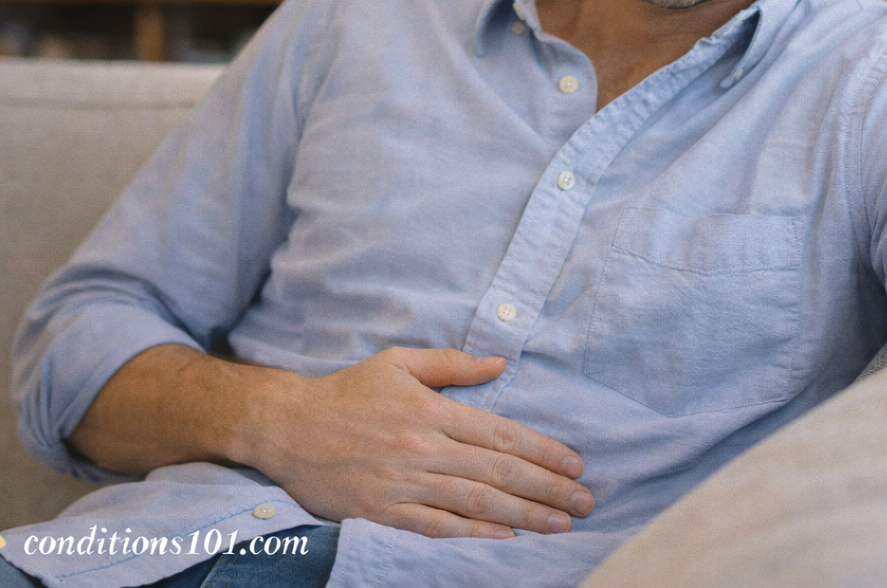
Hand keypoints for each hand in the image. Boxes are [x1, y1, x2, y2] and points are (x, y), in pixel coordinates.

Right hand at [245, 347, 593, 538]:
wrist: (290, 427)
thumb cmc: (349, 391)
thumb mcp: (400, 362)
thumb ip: (452, 364)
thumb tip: (500, 362)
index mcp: (431, 409)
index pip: (500, 433)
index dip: (542, 450)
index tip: (575, 464)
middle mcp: (424, 448)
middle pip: (497, 471)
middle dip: (547, 489)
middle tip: (585, 502)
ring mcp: (405, 483)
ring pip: (475, 502)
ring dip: (523, 514)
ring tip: (560, 523)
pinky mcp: (385, 510)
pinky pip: (438, 526)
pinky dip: (474, 532)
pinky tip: (506, 535)